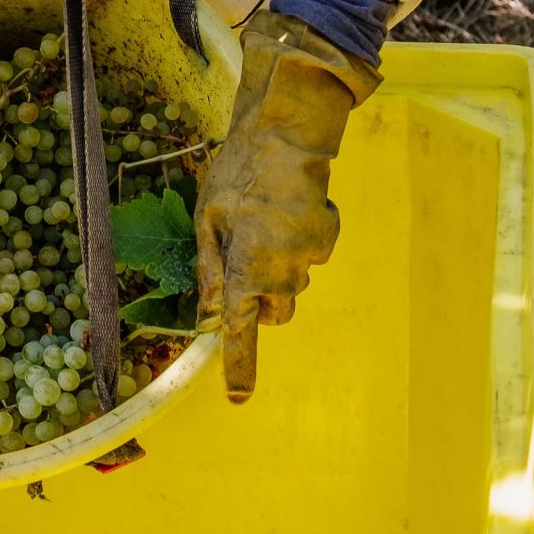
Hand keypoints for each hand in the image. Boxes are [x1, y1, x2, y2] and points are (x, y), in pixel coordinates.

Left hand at [193, 11, 377, 401]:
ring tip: (261, 219)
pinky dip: (295, 242)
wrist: (289, 135)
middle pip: (272, 310)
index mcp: (246, 270)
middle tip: (240, 252)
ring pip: (290, 283)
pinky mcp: (327, 238)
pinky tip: (286, 209)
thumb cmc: (237, 175)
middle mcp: (283, 272)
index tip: (239, 399)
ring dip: (275, 266)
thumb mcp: (206, 221)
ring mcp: (310, 257)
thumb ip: (209, 272)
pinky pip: (307, 255)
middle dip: (258, 297)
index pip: (242, 331)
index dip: (239, 367)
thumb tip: (209, 317)